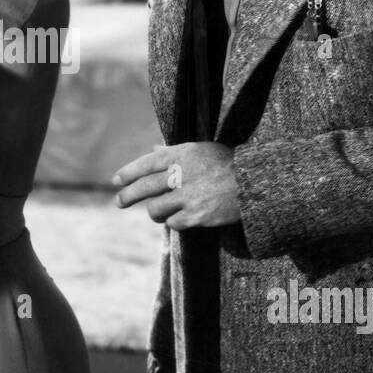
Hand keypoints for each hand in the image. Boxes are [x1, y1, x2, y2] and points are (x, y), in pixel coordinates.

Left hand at [112, 142, 241, 229]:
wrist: (256, 182)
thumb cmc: (228, 163)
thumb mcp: (201, 150)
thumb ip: (174, 151)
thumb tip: (153, 149)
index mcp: (181, 154)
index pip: (146, 164)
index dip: (128, 173)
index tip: (116, 180)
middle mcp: (181, 174)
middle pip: (144, 187)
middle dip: (128, 196)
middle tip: (119, 202)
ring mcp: (188, 196)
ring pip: (155, 209)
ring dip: (155, 212)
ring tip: (158, 212)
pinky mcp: (197, 216)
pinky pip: (173, 223)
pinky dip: (174, 222)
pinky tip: (180, 219)